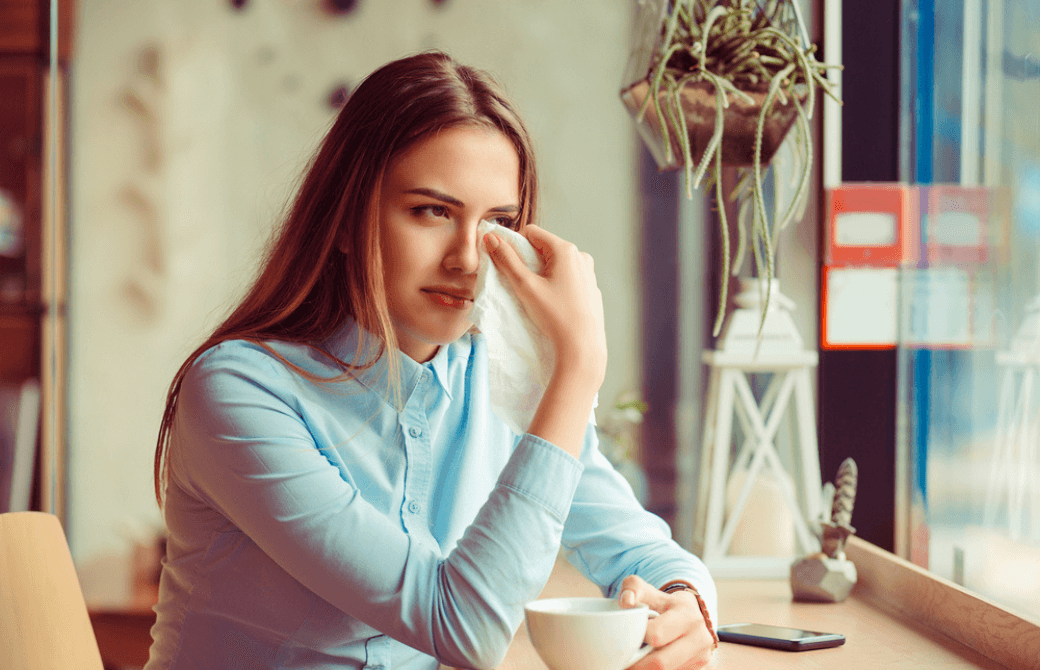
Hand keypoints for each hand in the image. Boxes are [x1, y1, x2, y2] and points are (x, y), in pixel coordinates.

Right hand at [484, 225, 606, 385]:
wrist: (582, 346)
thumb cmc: (554, 315)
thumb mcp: (525, 286)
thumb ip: (507, 260)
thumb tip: (490, 238)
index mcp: (566, 250)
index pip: (532, 233)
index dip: (515, 245)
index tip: (508, 265)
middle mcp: (581, 257)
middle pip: (545, 248)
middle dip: (529, 261)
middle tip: (522, 283)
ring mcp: (589, 273)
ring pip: (557, 263)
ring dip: (542, 273)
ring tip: (538, 296)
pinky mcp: (591, 289)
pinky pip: (569, 278)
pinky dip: (557, 284)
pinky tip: (554, 304)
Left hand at [619, 575, 716, 669]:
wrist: (687, 614)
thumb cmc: (661, 603)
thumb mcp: (647, 590)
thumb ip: (632, 588)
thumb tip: (627, 601)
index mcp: (688, 616)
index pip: (656, 635)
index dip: (636, 638)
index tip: (625, 637)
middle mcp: (700, 638)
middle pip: (661, 662)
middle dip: (636, 665)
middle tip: (622, 662)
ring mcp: (702, 656)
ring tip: (633, 663)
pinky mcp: (699, 668)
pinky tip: (646, 665)